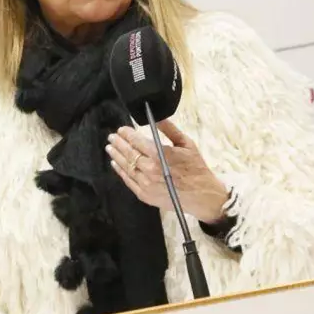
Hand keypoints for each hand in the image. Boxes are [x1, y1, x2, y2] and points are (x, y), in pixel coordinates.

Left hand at [105, 120, 229, 222]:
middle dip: (118, 143)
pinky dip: (119, 171)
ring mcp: (146, 184)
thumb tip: (156, 117)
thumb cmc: (196, 168)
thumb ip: (169, 129)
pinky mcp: (144, 195)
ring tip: (110, 147)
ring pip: (125, 167)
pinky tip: (115, 164)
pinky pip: (128, 181)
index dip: (127, 134)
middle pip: (128, 153)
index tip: (121, 129)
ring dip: (116, 156)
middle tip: (112, 137)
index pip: (136, 141)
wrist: (202, 195)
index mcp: (160, 155)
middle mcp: (150, 169)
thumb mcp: (187, 144)